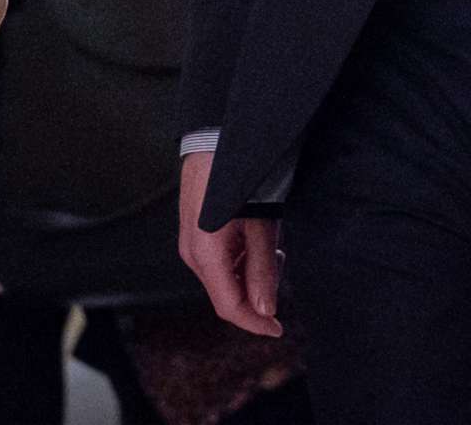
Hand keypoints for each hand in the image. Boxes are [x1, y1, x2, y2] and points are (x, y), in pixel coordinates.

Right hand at [178, 149, 282, 335]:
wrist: (213, 140)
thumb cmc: (239, 178)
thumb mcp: (260, 225)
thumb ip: (262, 269)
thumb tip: (266, 310)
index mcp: (206, 255)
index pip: (230, 307)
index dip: (256, 323)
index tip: (279, 329)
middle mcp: (193, 255)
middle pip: (228, 293)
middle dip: (258, 290)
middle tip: (279, 260)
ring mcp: (191, 245)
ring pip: (225, 277)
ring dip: (251, 271)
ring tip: (270, 241)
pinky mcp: (195, 234)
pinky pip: (220, 261)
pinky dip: (241, 258)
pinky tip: (255, 235)